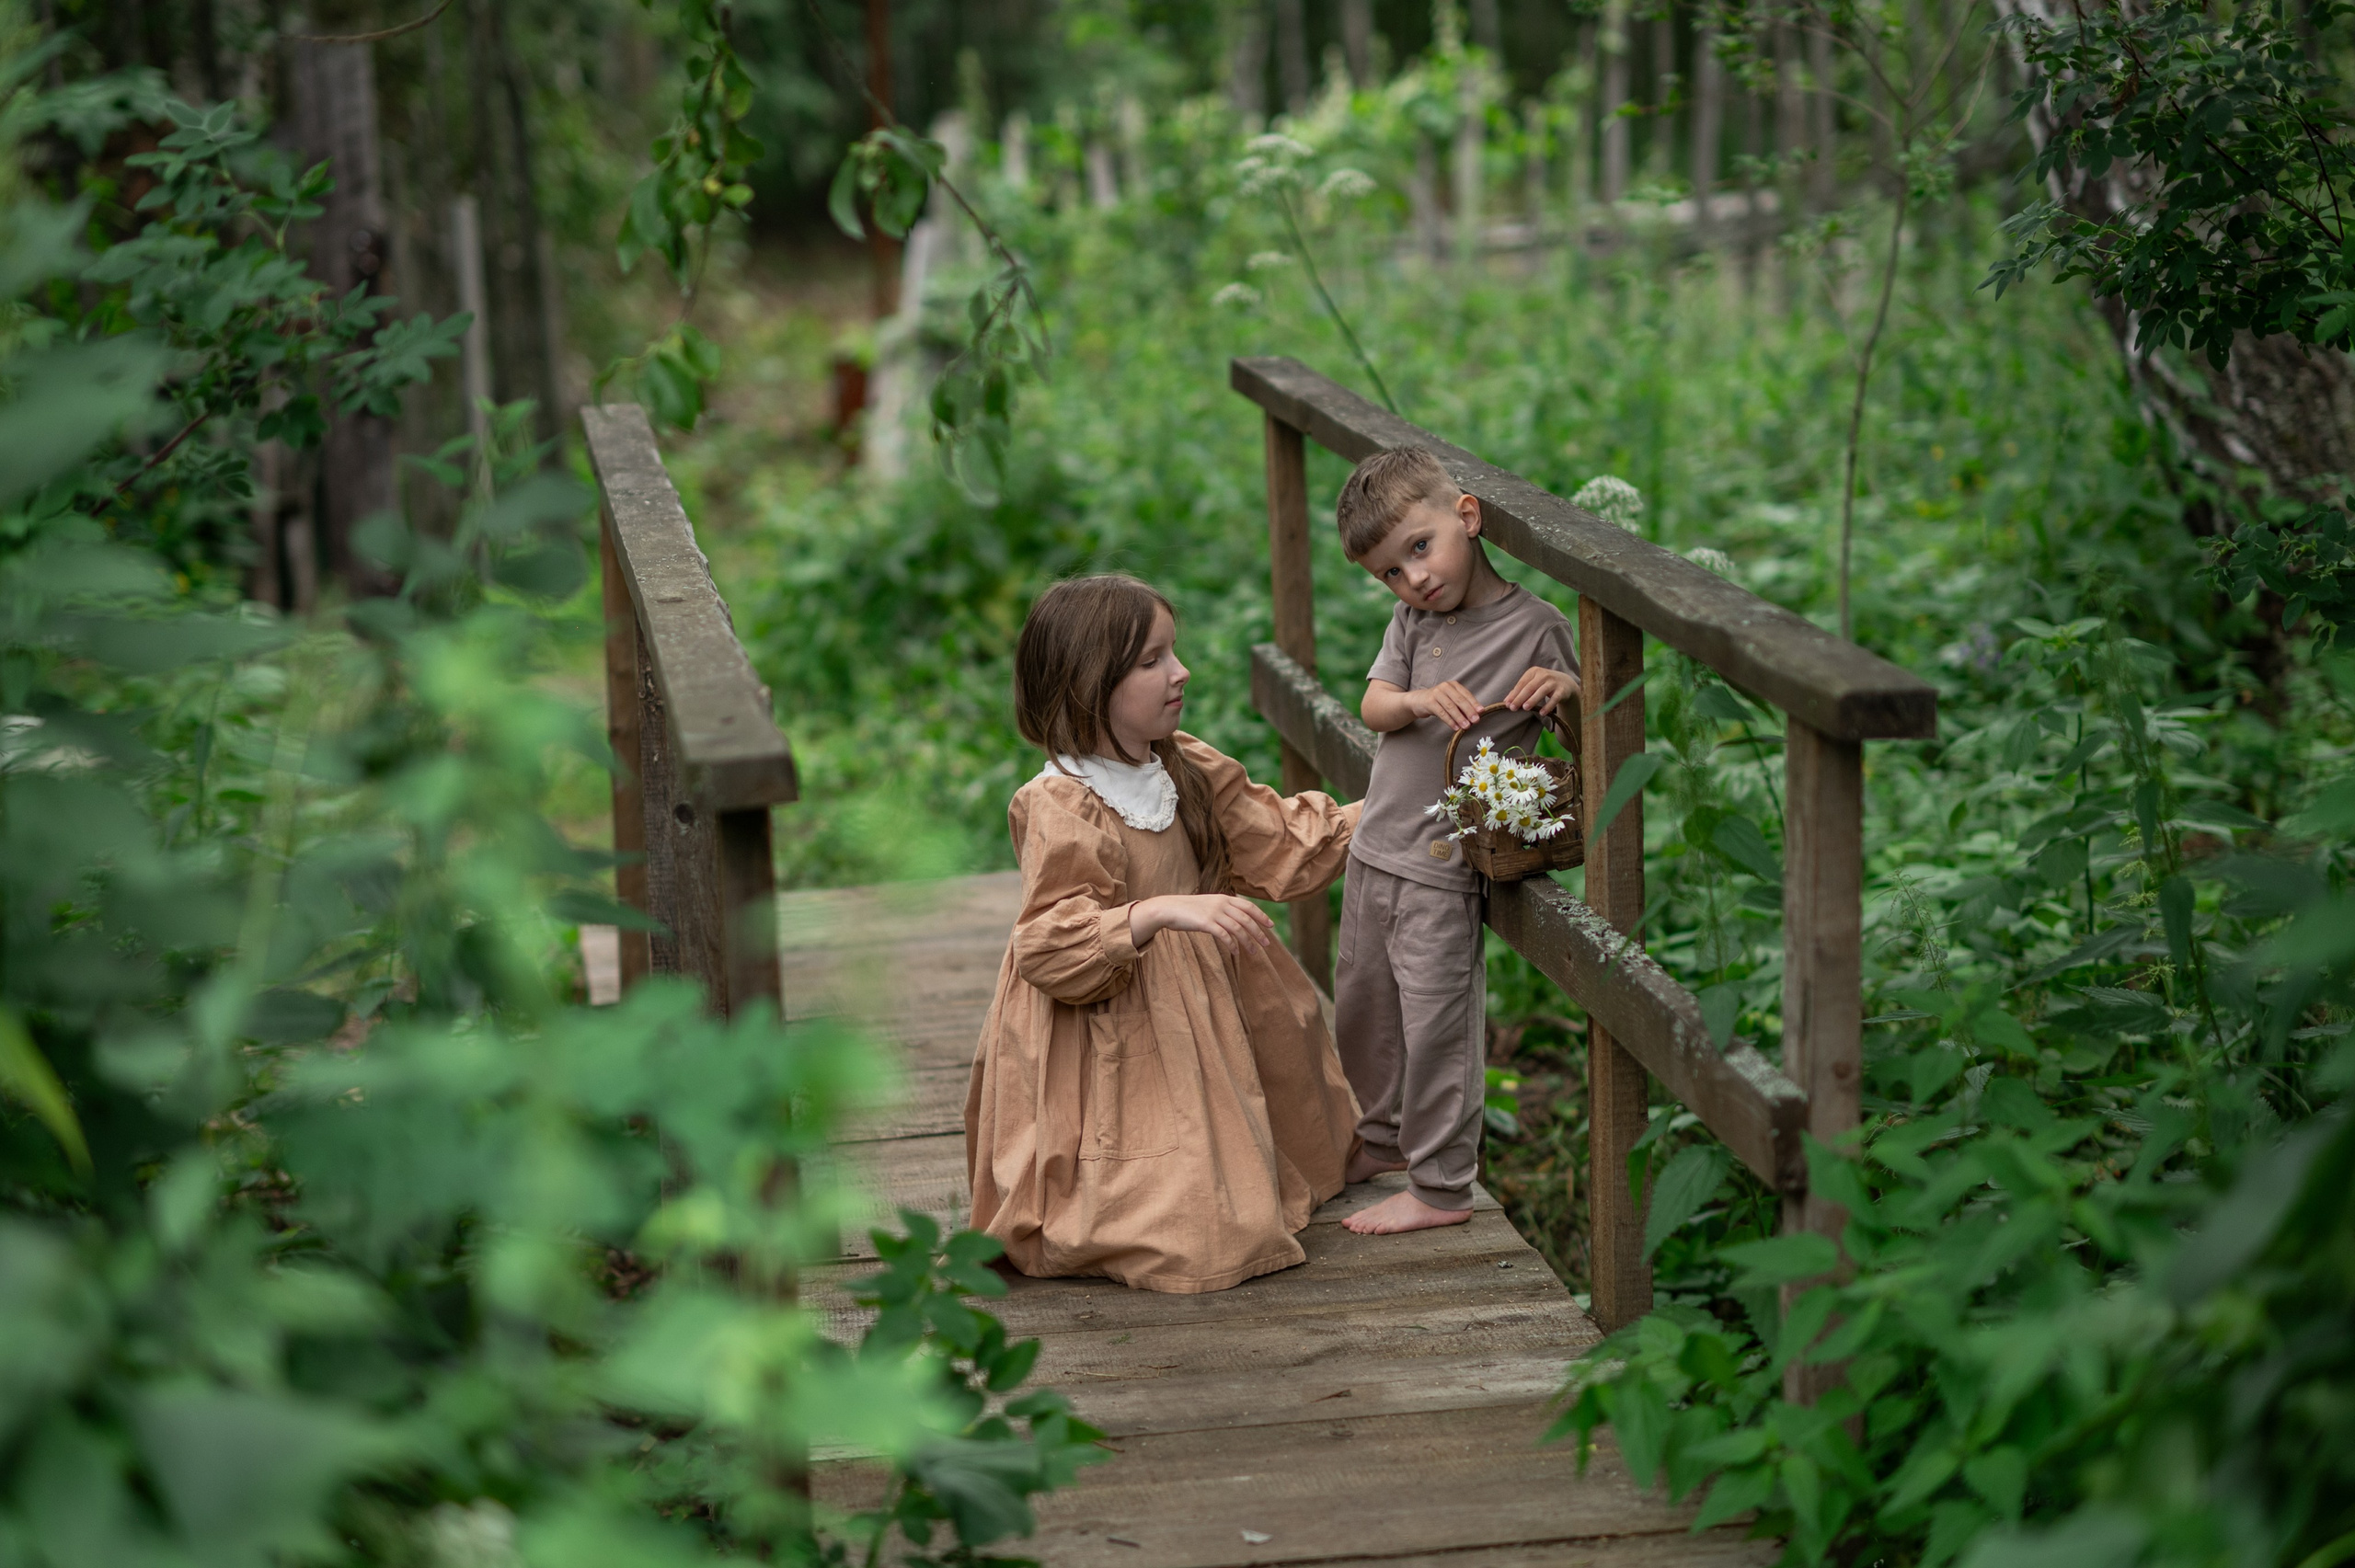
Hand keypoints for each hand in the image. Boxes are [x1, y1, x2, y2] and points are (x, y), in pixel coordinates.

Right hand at [1132, 894, 1276, 952]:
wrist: (1169, 908)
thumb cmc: (1188, 909)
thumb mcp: (1208, 904)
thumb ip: (1222, 908)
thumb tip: (1235, 918)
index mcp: (1224, 898)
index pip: (1248, 906)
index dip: (1261, 916)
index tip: (1271, 926)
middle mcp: (1222, 904)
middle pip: (1247, 919)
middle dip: (1258, 932)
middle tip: (1266, 944)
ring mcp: (1214, 913)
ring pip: (1238, 928)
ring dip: (1248, 942)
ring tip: (1253, 952)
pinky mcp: (1206, 923)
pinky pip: (1224, 936)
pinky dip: (1232, 945)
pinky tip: (1235, 952)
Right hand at [1407, 679, 1483, 730]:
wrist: (1418, 700)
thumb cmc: (1438, 701)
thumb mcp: (1450, 700)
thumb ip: (1461, 706)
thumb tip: (1475, 716)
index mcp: (1453, 685)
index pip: (1466, 694)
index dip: (1474, 703)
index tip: (1481, 712)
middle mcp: (1445, 687)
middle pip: (1460, 700)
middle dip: (1469, 711)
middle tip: (1476, 720)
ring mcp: (1437, 693)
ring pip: (1451, 707)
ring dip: (1460, 717)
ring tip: (1466, 726)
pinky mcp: (1429, 702)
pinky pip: (1441, 713)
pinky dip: (1449, 721)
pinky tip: (1455, 727)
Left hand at [1503, 666, 1578, 716]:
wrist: (1565, 683)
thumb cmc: (1543, 684)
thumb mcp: (1532, 683)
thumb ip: (1520, 691)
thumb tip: (1506, 702)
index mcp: (1534, 671)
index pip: (1522, 683)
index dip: (1514, 694)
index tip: (1507, 704)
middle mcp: (1544, 675)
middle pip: (1530, 687)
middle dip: (1520, 698)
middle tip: (1513, 708)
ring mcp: (1553, 682)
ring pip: (1541, 691)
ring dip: (1533, 700)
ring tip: (1525, 708)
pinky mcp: (1562, 690)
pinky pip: (1554, 699)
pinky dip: (1548, 706)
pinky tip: (1542, 713)